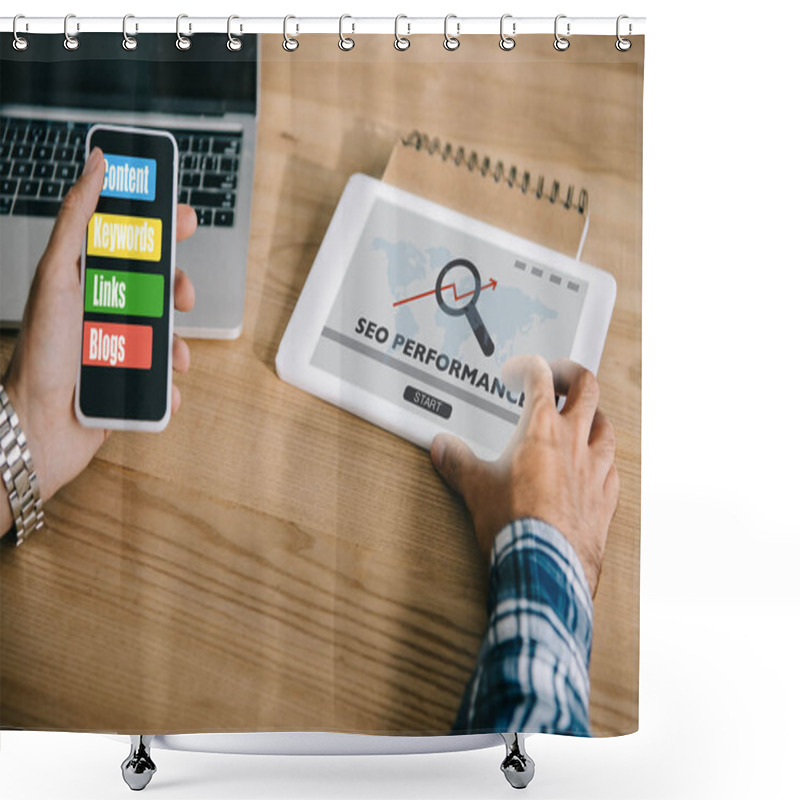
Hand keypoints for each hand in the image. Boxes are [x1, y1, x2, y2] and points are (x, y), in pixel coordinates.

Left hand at [1, 147, 196, 526]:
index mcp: (87, 280)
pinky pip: (164, 378)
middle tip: (184, 296)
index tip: (184, 219)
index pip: (130, 243)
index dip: (160, 228)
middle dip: (178, 290)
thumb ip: (77, 219)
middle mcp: (104, 310)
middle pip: (158, 287)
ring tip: (173, 358)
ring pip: (168, 334)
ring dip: (178, 345)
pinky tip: (163, 389)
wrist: (37, 429)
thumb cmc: (39, 354)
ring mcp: (119, 347)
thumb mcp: (57, 276)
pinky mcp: (130, 383)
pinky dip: (170, 384)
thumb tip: (95, 164)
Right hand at [430, 355, 618, 595]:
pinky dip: (604, 462)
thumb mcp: (477, 487)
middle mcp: (573, 443)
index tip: (519, 371)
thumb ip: (458, 462)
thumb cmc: (513, 523)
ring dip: (595, 416)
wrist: (544, 564)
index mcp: (541, 430)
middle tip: (561, 377)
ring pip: (606, 427)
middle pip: (586, 389)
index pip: (540, 379)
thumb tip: (443, 448)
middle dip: (573, 375)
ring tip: (585, 416)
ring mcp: (594, 470)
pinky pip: (612, 470)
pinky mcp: (604, 499)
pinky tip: (598, 467)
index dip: (529, 367)